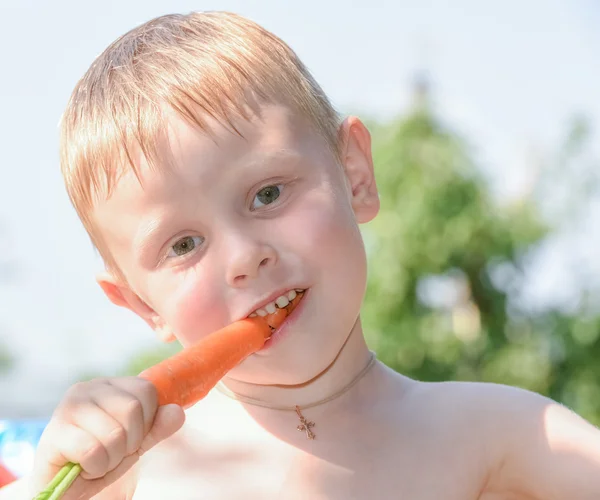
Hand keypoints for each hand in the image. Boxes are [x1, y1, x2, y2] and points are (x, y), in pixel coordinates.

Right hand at [29, 377, 184, 498]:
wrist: (63, 486)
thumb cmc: (100, 458)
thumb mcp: (136, 443)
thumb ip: (157, 427)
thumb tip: (178, 412)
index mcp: (110, 385)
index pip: (147, 390)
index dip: (147, 421)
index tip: (131, 437)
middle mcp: (88, 388)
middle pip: (132, 409)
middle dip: (129, 442)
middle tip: (112, 451)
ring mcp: (68, 407)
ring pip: (114, 433)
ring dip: (111, 458)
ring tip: (97, 459)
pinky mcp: (54, 432)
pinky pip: (93, 451)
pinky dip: (95, 467)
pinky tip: (83, 466)